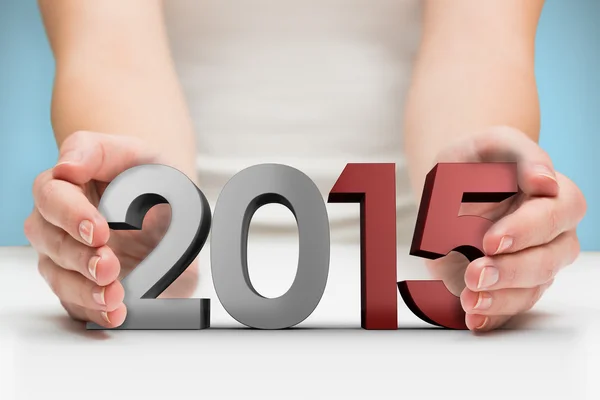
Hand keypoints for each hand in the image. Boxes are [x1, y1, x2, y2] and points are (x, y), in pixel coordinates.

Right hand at [24, 131, 198, 327]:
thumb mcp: (132, 151)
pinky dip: (93, 311)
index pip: (52, 197)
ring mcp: (68, 256)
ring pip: (58, 276)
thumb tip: (66, 166)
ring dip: (83, 290)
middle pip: (51, 242)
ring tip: (113, 297)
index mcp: (64, 185)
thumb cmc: (144, 172)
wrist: (168, 201)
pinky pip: (76, 301)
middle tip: (109, 267)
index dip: (71, 215)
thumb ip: (97, 151)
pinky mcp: (83, 282)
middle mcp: (58, 222)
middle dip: (79, 258)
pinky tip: (113, 314)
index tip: (99, 231)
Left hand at [426, 126, 586, 331]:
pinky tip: (473, 318)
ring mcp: (531, 263)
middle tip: (475, 274)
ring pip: (533, 289)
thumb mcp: (492, 144)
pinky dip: (493, 316)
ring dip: (501, 299)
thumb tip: (546, 180)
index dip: (529, 230)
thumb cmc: (476, 161)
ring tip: (469, 299)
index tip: (491, 239)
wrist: (451, 184)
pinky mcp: (509, 284)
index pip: (558, 215)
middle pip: (550, 260)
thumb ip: (521, 154)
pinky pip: (511, 306)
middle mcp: (550, 235)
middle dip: (512, 271)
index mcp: (554, 196)